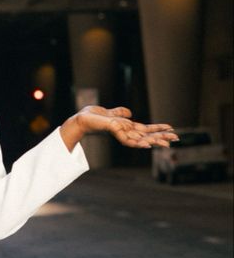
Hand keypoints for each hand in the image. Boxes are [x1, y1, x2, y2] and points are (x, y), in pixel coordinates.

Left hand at [64, 106, 178, 149]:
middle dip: (161, 137)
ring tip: (168, 143)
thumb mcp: (111, 113)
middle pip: (147, 135)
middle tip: (176, 138)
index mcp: (127, 127)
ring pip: (141, 139)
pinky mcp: (114, 131)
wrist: (82, 119)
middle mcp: (126, 132)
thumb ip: (120, 114)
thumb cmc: (93, 117)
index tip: (171, 128)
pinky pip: (128, 140)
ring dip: (154, 141)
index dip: (158, 129)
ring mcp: (121, 133)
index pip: (146, 129)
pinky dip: (138, 142)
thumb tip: (130, 112)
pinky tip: (148, 144)